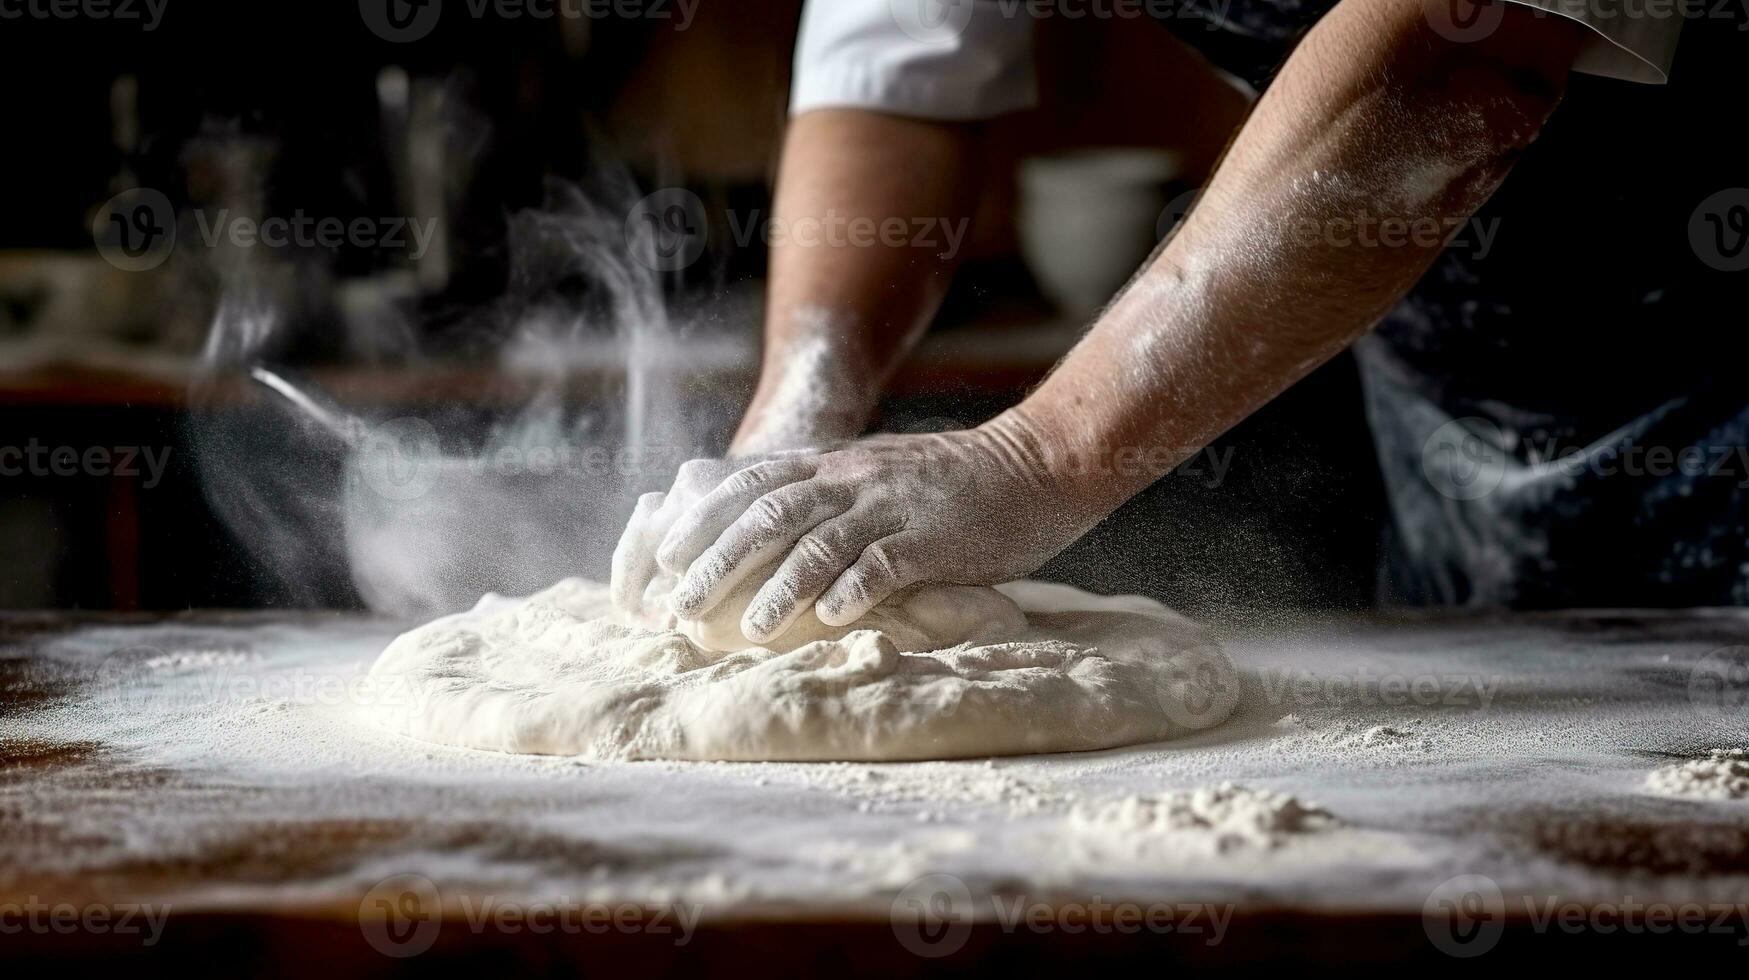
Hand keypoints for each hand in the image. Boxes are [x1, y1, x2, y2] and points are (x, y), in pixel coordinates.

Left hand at [649, 417, 1102, 644]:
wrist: (1036, 464)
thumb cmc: (956, 484)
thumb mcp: (882, 475)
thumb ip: (833, 496)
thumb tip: (778, 531)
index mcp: (838, 466)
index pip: (753, 485)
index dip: (706, 519)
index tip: (668, 556)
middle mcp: (855, 480)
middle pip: (768, 515)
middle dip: (718, 561)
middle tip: (681, 604)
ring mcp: (894, 506)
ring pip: (818, 542)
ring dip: (776, 587)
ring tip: (746, 628)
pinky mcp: (934, 538)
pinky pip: (884, 563)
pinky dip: (852, 590)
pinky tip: (828, 619)